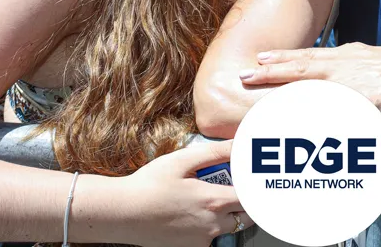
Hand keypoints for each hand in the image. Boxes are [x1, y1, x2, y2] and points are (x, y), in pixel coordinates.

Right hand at [122, 140, 251, 245]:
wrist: (122, 213)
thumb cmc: (150, 184)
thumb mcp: (183, 160)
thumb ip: (216, 152)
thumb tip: (239, 144)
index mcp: (214, 201)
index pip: (252, 199)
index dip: (258, 189)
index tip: (258, 181)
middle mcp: (212, 224)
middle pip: (245, 218)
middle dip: (247, 205)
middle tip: (237, 189)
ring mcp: (201, 239)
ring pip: (227, 229)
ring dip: (227, 216)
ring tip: (211, 199)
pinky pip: (209, 238)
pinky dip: (208, 226)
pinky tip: (192, 213)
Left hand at [239, 43, 380, 118]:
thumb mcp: (377, 63)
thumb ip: (357, 69)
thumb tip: (346, 72)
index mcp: (349, 57)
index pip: (310, 56)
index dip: (284, 59)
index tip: (261, 59)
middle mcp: (346, 65)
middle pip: (301, 66)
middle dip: (271, 70)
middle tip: (245, 73)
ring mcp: (352, 82)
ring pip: (308, 84)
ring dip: (283, 88)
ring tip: (259, 90)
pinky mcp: (361, 100)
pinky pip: (330, 110)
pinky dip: (309, 115)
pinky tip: (291, 120)